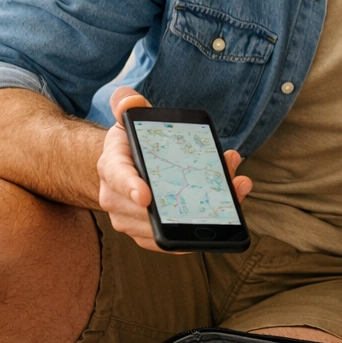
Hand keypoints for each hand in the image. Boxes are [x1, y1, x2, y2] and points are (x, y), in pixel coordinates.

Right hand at [99, 87, 251, 252]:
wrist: (126, 168)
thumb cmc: (132, 144)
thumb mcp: (129, 120)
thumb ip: (128, 105)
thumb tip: (130, 100)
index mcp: (112, 165)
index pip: (118, 176)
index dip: (131, 187)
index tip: (146, 196)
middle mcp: (114, 197)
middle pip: (145, 208)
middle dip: (179, 201)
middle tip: (214, 189)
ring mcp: (128, 219)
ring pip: (159, 228)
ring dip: (194, 216)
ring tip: (229, 195)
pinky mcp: (144, 234)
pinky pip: (167, 242)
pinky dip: (192, 235)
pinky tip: (219, 221)